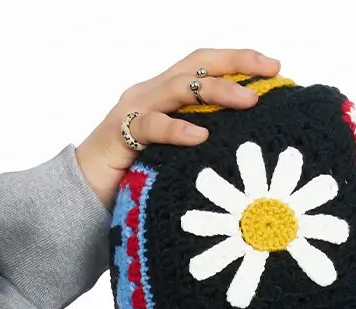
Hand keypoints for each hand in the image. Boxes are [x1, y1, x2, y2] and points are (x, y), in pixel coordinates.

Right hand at [74, 48, 282, 207]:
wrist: (80, 201)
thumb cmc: (133, 185)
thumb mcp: (176, 162)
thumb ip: (202, 150)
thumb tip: (246, 156)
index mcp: (165, 97)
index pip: (205, 66)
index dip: (239, 61)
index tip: (275, 68)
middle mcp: (150, 94)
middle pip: (196, 65)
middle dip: (235, 65)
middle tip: (268, 75)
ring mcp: (133, 111)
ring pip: (178, 87)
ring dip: (217, 92)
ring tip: (248, 100)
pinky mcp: (119, 135)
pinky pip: (151, 126)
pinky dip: (177, 130)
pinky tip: (200, 137)